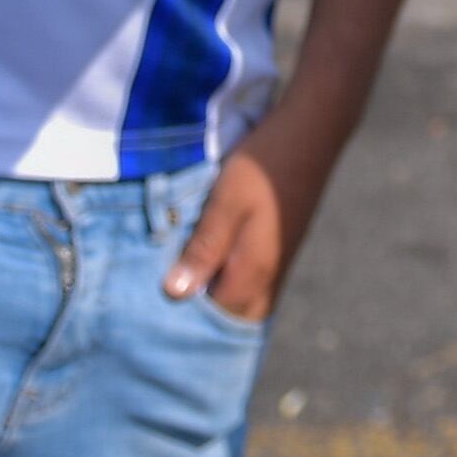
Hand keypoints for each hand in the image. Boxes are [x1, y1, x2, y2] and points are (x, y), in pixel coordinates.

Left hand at [164, 100, 348, 322]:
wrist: (309, 136)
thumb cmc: (263, 166)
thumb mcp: (226, 201)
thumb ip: (204, 248)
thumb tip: (175, 294)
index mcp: (251, 274)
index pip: (209, 321)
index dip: (177, 317)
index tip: (146, 305)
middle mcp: (267, 281)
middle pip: (226, 320)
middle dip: (195, 317)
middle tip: (157, 297)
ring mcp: (275, 270)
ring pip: (238, 306)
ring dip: (210, 301)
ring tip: (175, 280)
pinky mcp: (276, 255)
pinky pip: (247, 288)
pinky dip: (223, 285)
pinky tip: (202, 265)